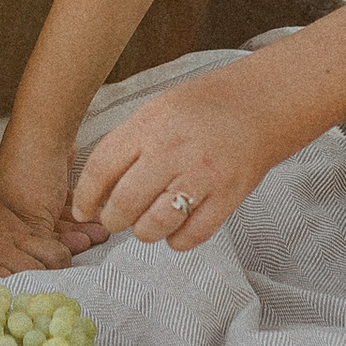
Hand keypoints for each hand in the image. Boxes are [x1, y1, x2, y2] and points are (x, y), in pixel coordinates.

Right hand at [0, 124, 107, 256]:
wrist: (46, 131)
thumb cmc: (31, 174)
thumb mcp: (34, 219)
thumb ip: (43, 246)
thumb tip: (55, 268)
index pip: (26, 246)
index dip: (51, 254)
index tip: (71, 259)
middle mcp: (12, 206)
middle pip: (45, 233)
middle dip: (71, 239)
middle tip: (92, 242)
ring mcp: (31, 193)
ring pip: (59, 219)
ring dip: (81, 226)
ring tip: (102, 231)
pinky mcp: (49, 182)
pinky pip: (66, 205)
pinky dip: (81, 211)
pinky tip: (97, 217)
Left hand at [71, 62, 289, 254]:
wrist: (263, 104)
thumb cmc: (205, 107)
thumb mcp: (159, 109)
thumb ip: (130, 143)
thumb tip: (99, 187)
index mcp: (152, 123)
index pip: (102, 167)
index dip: (85, 196)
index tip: (82, 209)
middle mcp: (174, 150)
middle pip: (125, 202)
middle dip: (112, 220)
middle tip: (114, 220)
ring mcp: (203, 176)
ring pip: (155, 225)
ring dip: (143, 232)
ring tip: (145, 224)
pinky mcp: (228, 196)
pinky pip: (191, 236)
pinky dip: (176, 241)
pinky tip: (175, 229)